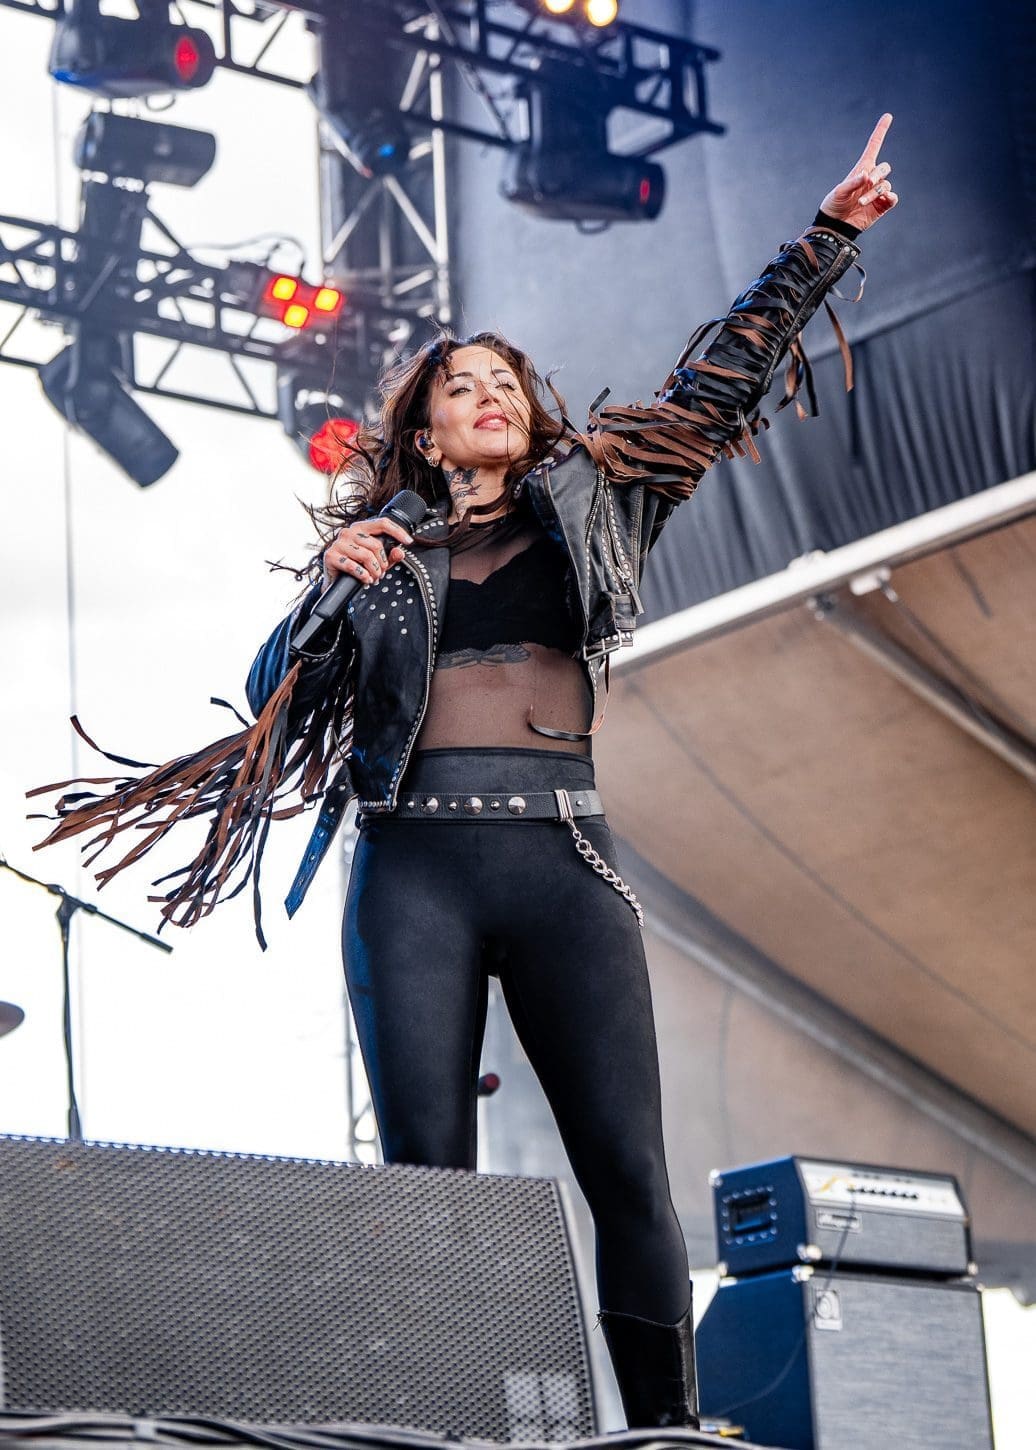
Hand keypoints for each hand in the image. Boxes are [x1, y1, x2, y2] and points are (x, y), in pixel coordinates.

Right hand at [323, 516, 412, 587]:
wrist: (336, 580)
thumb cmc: (356, 566)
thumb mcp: (377, 561)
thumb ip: (390, 556)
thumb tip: (400, 552)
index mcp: (361, 528)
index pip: (382, 523)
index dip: (397, 531)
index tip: (408, 541)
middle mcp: (349, 532)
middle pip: (376, 545)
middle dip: (383, 563)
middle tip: (381, 573)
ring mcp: (339, 543)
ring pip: (366, 556)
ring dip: (374, 571)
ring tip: (373, 577)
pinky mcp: (331, 556)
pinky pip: (353, 566)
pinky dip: (363, 576)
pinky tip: (366, 579)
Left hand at [819, 113, 897, 232]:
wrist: (835, 225)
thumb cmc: (834, 205)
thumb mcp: (839, 192)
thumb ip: (853, 182)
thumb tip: (867, 175)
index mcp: (861, 170)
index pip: (874, 147)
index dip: (880, 131)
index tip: (887, 116)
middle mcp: (871, 179)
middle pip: (884, 168)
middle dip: (877, 174)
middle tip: (867, 183)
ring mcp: (877, 192)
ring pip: (885, 185)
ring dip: (874, 193)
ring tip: (860, 203)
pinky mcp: (881, 206)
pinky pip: (892, 198)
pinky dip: (889, 197)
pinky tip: (883, 200)